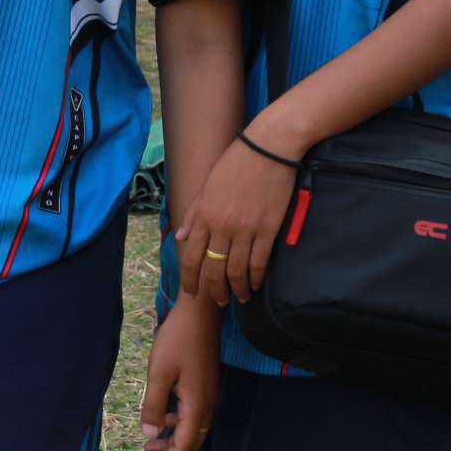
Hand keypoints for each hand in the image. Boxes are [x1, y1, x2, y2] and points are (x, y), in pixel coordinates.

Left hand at [136, 305, 219, 450]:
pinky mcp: (203, 385)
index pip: (184, 447)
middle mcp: (207, 404)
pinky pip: (191, 415)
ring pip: (191, 430)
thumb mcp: (159, 372)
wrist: (200, 311)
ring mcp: (207, 394)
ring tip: (148, 448)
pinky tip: (161, 422)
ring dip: (170, 442)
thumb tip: (150, 434)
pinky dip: (175, 425)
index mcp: (197, 405)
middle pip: (190, 443)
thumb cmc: (178, 338)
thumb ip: (154, 405)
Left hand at [178, 132, 302, 308]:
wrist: (270, 148)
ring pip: (236, 271)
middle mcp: (221, 226)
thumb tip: (181, 236)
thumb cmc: (237, 162)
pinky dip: (256, 277)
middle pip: (213, 270)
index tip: (192, 292)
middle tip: (218, 302)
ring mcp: (245, 229)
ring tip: (240, 298)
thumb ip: (194, 214)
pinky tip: (256, 284)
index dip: (190, 279)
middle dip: (213, 291)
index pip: (190, 257)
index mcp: (204, 215)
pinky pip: (259, 262)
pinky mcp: (268, 229)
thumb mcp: (207, 185)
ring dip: (236, 290)